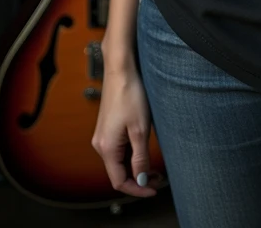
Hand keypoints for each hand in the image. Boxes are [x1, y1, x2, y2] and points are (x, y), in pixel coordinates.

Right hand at [91, 63, 158, 197]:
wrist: (120, 70)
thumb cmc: (130, 95)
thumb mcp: (140, 129)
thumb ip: (140, 157)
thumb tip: (142, 180)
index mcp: (106, 148)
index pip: (120, 181)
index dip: (137, 189)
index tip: (155, 189)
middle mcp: (100, 144)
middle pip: (118, 173)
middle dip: (139, 179)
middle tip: (160, 179)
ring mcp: (102, 136)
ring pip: (119, 162)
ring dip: (136, 167)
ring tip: (156, 167)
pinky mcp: (107, 128)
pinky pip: (118, 150)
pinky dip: (131, 156)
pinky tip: (144, 151)